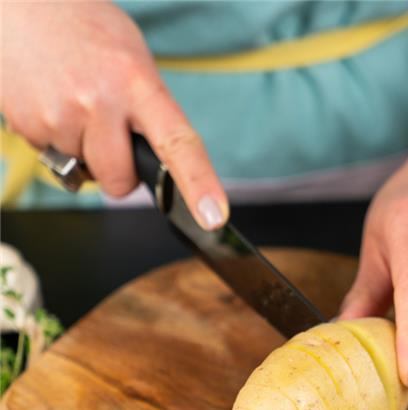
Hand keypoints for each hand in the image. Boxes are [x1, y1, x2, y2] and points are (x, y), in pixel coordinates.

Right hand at [1, 0, 227, 228]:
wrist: (20, 2)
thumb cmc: (84, 29)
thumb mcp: (131, 59)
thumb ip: (148, 110)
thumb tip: (158, 160)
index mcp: (135, 81)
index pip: (177, 142)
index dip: (199, 184)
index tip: (213, 216)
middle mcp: (98, 101)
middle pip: (120, 182)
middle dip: (117, 170)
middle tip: (108, 131)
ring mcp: (59, 116)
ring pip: (85, 173)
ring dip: (83, 150)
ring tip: (72, 102)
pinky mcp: (27, 126)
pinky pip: (53, 159)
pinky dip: (55, 140)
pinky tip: (51, 102)